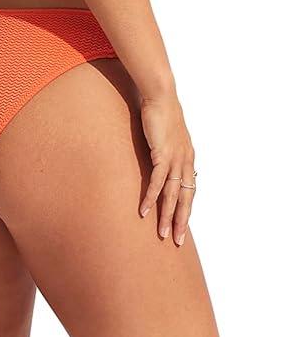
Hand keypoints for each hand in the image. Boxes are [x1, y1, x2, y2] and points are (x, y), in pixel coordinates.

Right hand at [139, 85, 195, 243]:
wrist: (161, 95)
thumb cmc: (162, 112)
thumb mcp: (167, 135)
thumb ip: (165, 150)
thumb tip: (158, 159)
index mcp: (188, 158)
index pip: (190, 190)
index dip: (186, 209)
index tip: (181, 225)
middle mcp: (186, 161)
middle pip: (186, 197)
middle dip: (181, 221)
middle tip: (177, 241)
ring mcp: (176, 158)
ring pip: (173, 194)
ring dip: (167, 215)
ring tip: (161, 234)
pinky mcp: (162, 154)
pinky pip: (157, 181)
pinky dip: (151, 197)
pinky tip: (145, 211)